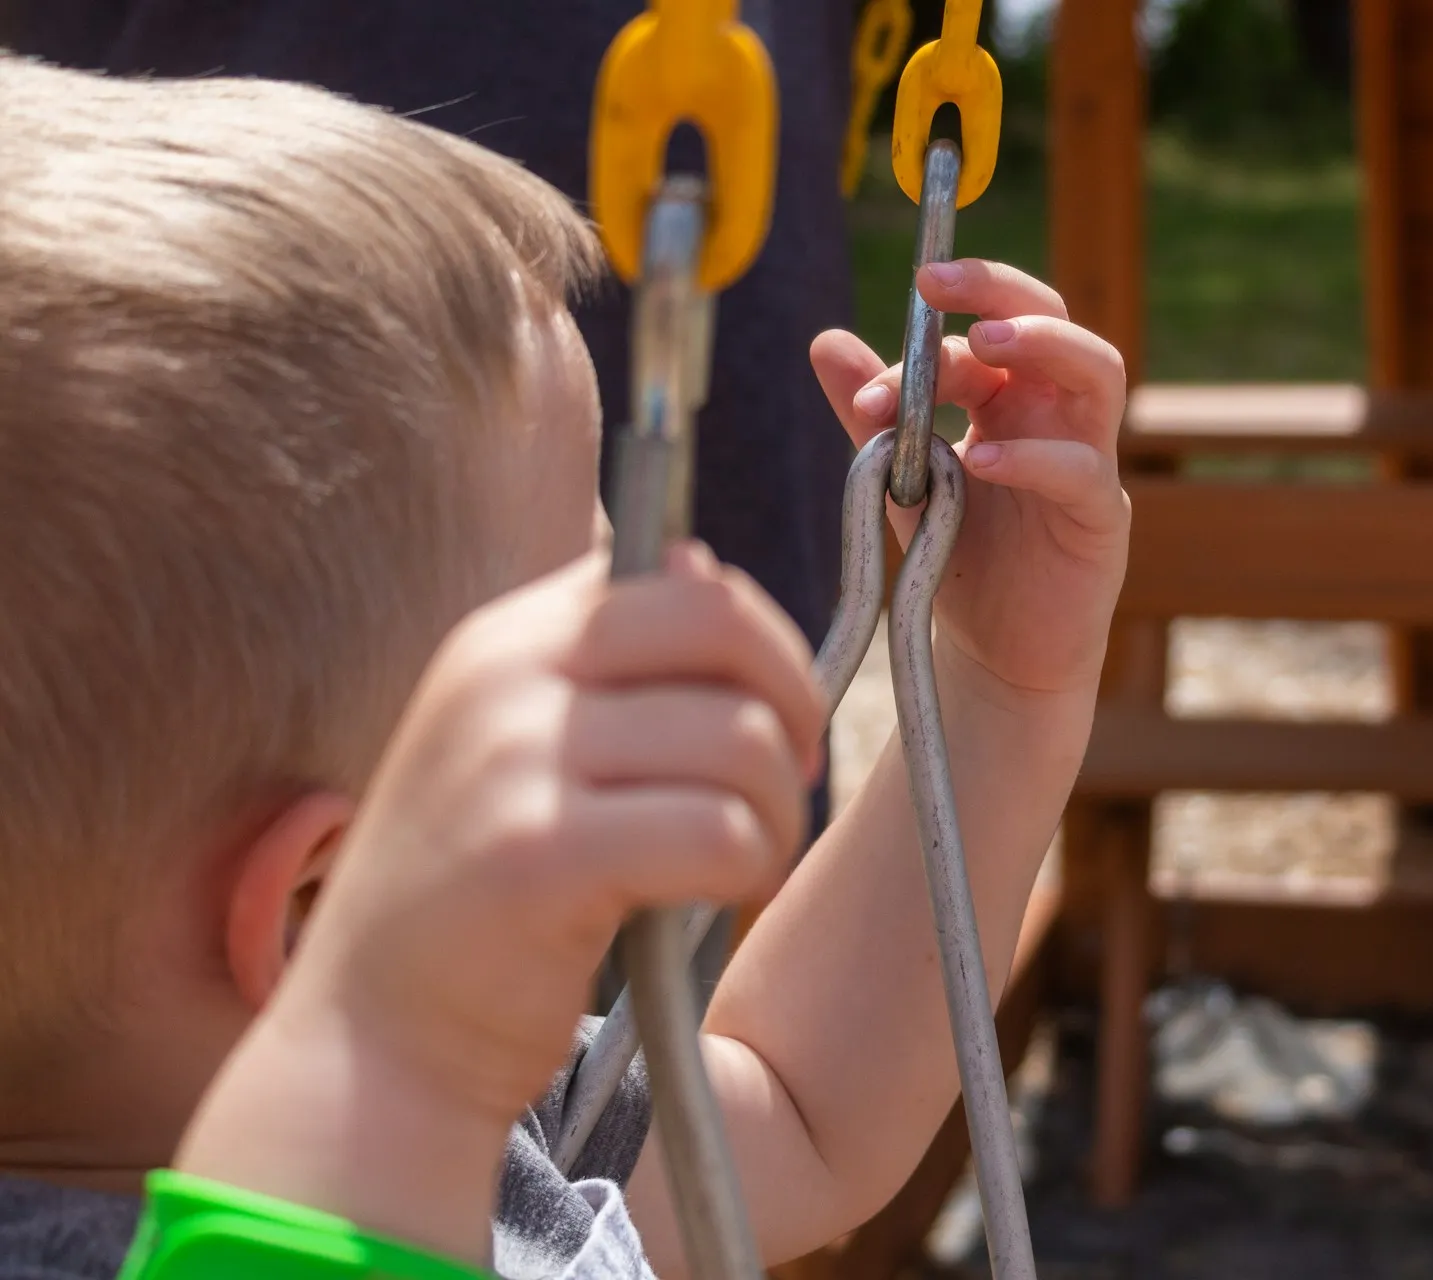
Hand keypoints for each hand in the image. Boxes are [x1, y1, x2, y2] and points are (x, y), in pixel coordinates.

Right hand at [272, 543, 823, 1128]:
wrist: (372, 1041)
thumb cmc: (476, 899)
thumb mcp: (521, 749)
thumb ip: (611, 665)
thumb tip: (704, 563)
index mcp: (505, 638)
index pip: (684, 581)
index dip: (761, 648)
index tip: (773, 723)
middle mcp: (504, 677)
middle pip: (722, 625)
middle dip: (794, 706)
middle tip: (786, 786)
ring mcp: (514, 761)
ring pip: (740, 739)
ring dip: (778, 812)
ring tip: (746, 865)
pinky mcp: (539, 855)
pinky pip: (718, 831)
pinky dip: (749, 870)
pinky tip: (718, 900)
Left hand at [811, 259, 1129, 697]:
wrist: (996, 655)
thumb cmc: (959, 559)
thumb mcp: (900, 480)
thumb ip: (872, 416)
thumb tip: (825, 340)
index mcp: (1008, 397)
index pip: (976, 341)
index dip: (921, 348)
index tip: (864, 392)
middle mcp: (1053, 414)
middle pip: (1051, 317)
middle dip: (996, 288)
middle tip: (936, 283)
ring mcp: (1087, 459)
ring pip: (1097, 370)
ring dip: (1043, 342)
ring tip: (984, 340)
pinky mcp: (1099, 518)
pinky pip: (1082, 469)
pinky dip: (1033, 457)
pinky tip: (980, 461)